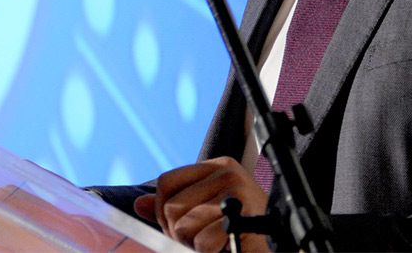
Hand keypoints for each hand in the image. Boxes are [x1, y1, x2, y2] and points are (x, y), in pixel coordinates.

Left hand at [134, 157, 270, 252]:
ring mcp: (238, 192)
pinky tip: (222, 246)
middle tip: (199, 238)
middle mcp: (227, 173)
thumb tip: (139, 205)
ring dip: (193, 242)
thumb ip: (173, 206)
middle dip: (178, 231)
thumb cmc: (237, 228)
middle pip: (172, 205)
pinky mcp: (245, 215)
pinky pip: (204, 240)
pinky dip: (208, 250)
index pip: (166, 182)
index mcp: (216, 167)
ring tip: (212, 241)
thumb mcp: (202, 211)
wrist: (272, 243)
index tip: (174, 226)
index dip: (162, 210)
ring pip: (183, 225)